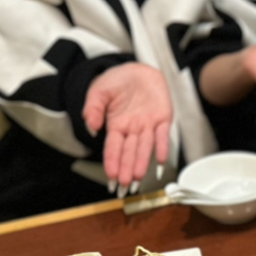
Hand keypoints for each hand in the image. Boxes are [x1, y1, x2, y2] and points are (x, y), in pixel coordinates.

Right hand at [83, 63, 172, 190]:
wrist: (138, 69)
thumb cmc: (117, 82)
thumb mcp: (98, 92)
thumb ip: (93, 108)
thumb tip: (91, 127)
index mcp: (116, 125)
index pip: (113, 148)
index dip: (112, 163)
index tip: (111, 177)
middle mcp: (132, 130)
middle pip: (129, 153)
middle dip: (126, 169)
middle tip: (124, 185)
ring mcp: (148, 126)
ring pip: (145, 148)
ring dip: (142, 163)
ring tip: (138, 178)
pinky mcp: (163, 119)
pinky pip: (163, 136)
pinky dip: (162, 148)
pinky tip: (160, 160)